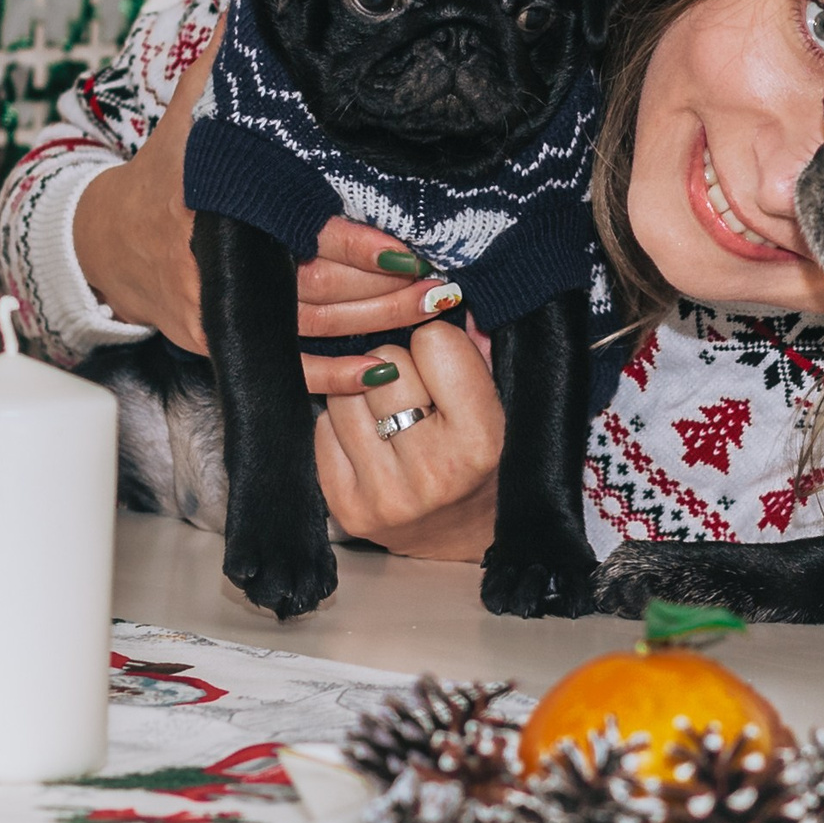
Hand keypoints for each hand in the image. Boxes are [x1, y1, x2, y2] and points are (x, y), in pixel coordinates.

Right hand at [73, 27, 469, 394]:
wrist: (108, 239)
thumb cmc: (172, 163)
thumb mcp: (198, 106)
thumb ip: (238, 54)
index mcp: (217, 206)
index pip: (296, 233)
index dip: (354, 245)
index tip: (409, 245)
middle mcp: (218, 267)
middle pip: (316, 291)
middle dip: (386, 288)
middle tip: (448, 276)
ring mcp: (221, 313)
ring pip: (313, 332)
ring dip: (380, 325)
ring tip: (440, 308)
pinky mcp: (228, 344)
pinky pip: (290, 371)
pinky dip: (337, 378)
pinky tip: (386, 370)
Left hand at [317, 325, 505, 557]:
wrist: (464, 535)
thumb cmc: (487, 456)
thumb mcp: (502, 402)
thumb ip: (478, 347)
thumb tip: (435, 287)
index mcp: (482, 440)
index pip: (434, 342)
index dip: (439, 345)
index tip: (446, 364)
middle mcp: (433, 472)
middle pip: (385, 364)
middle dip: (400, 366)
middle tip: (418, 391)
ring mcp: (385, 495)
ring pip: (345, 392)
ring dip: (365, 394)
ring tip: (393, 416)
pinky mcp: (347, 509)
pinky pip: (321, 428)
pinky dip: (342, 425)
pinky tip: (371, 442)